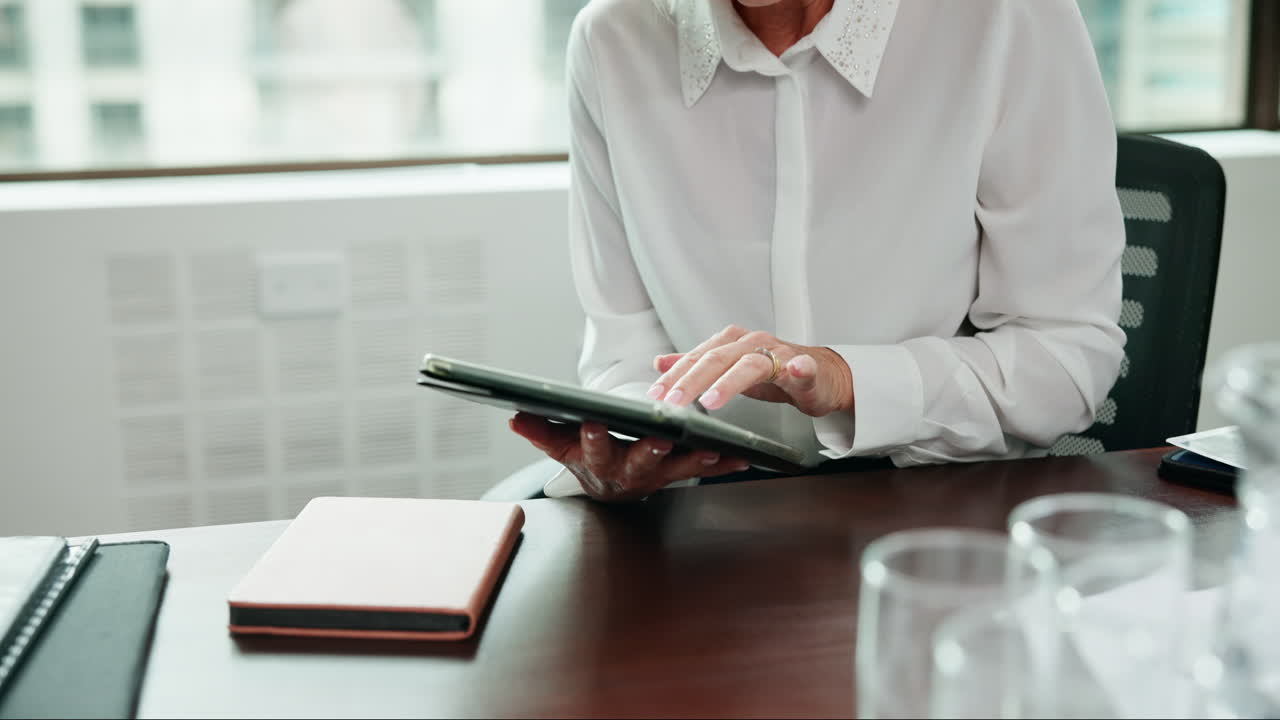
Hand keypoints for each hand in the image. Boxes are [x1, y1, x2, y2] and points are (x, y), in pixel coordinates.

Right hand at [509, 412, 748, 501]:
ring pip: (677, 468)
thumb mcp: (561, 447)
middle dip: (651, 449)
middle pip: (640, 461)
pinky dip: (723, 464)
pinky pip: (704, 469)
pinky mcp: (679, 473)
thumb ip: (541, 431)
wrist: (610, 487)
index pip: (592, 449)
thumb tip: (516, 416)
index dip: (591, 437)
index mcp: (600, 462)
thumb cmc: (587, 459)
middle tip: (662, 436)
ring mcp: (658, 476)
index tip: (592, 421)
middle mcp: (630, 473)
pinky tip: (742, 456)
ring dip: (695, 459)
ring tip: (711, 448)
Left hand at [648, 325, 853, 417]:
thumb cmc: (774, 371)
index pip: (697, 357)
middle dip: (692, 381)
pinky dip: (799, 367)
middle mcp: (753, 343)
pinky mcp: (807, 368)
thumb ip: (695, 366)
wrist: (820, 374)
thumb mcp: (729, 368)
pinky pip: (802, 366)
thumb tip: (660, 363)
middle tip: (673, 402)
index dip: (675, 375)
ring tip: (712, 399)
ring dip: (731, 381)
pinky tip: (794, 370)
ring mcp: (780, 354)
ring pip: (751, 364)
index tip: (656, 394)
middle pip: (718, 359)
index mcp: (732, 343)